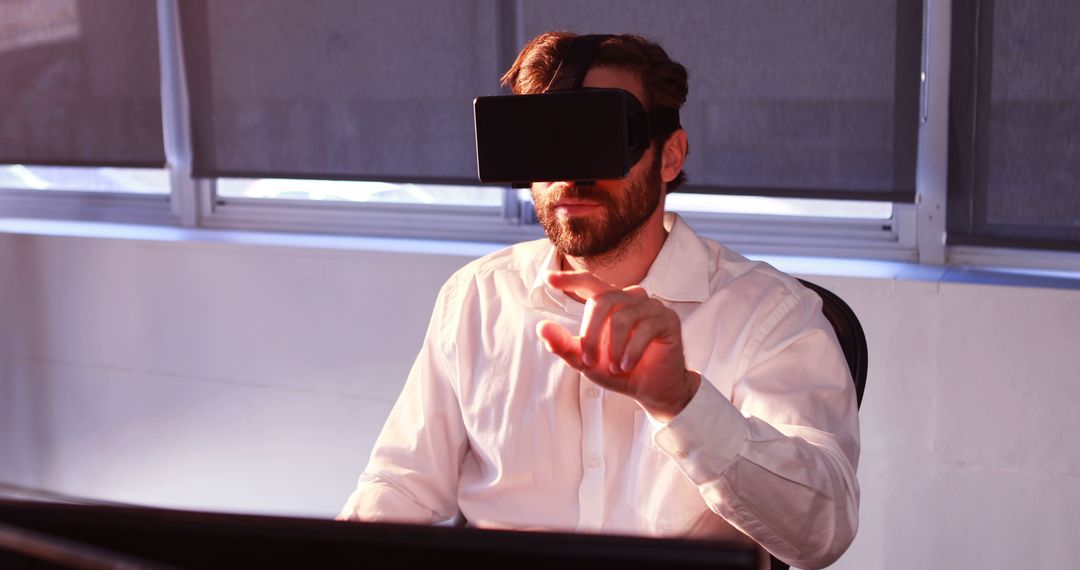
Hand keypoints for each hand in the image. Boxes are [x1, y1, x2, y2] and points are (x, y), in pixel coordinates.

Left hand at [537, 270, 700, 420]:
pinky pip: (645, 328)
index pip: (589, 282)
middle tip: (588, 361)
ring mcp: (651, 306)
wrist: (651, 390)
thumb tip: (541, 327)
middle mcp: (630, 298)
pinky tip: (626, 366)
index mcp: (610, 302)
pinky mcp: (668, 319)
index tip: (548, 278)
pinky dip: (632, 351)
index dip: (570, 279)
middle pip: (602, 301)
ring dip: (613, 347)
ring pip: (623, 316)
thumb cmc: (618, 371)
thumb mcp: (585, 362)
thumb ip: (564, 345)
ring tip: (613, 368)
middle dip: (591, 334)